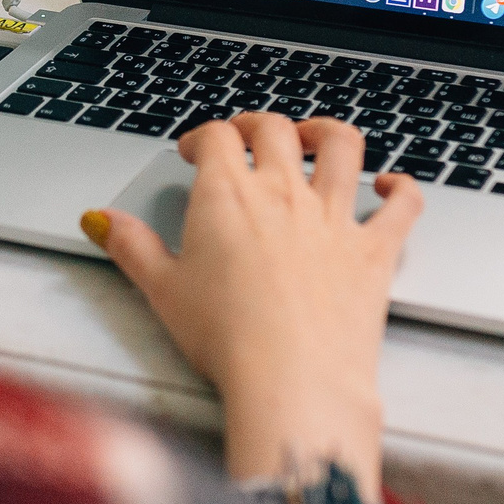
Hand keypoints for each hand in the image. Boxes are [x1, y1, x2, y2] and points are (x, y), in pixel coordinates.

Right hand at [83, 114, 421, 493]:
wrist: (292, 378)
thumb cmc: (228, 340)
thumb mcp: (162, 291)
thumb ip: (131, 247)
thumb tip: (101, 221)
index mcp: (228, 196)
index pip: (215, 137)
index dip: (201, 136)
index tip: (194, 149)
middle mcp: (284, 193)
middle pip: (274, 130)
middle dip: (257, 124)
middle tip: (248, 135)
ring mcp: (335, 217)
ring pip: (342, 146)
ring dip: (328, 133)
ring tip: (317, 137)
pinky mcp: (375, 249)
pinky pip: (402, 204)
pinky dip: (401, 187)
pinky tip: (390, 184)